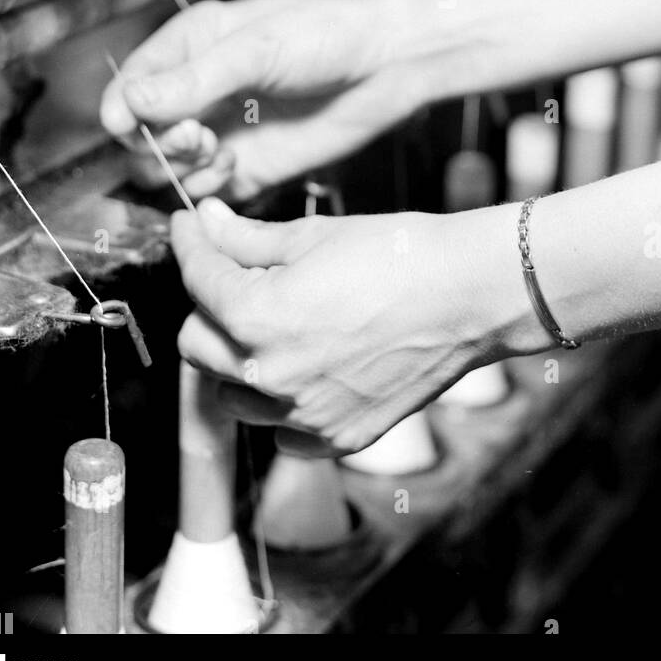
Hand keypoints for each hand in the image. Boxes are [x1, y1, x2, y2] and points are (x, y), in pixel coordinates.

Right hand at [99, 0, 431, 199]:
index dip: (122, 110)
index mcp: (191, 46)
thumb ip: (194, 80)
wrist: (386, 67)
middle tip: (198, 135)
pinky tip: (234, 168)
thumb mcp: (256, 49)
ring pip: (165, 169)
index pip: (130, 84)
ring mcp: (221, 132)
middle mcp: (198, 91)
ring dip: (181, 168)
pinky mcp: (246, 168)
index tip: (127, 126)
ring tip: (218, 150)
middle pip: (140, 134)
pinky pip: (204, 193)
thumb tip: (131, 102)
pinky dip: (208, 189)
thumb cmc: (326, 37)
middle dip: (158, 141)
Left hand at [170, 197, 531, 455]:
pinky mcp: (336, 437)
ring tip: (270, 323)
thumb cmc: (401, 255)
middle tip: (235, 273)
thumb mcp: (314, 235)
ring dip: (236, 358)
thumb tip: (206, 223)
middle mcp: (270, 376)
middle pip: (195, 344)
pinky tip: (304, 364)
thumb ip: (247, 237)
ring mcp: (304, 415)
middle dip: (206, 304)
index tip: (191, 226)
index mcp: (257, 317)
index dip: (189, 243)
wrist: (471, 296)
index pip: (196, 278)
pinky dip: (280, 400)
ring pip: (230, 394)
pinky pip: (281, 430)